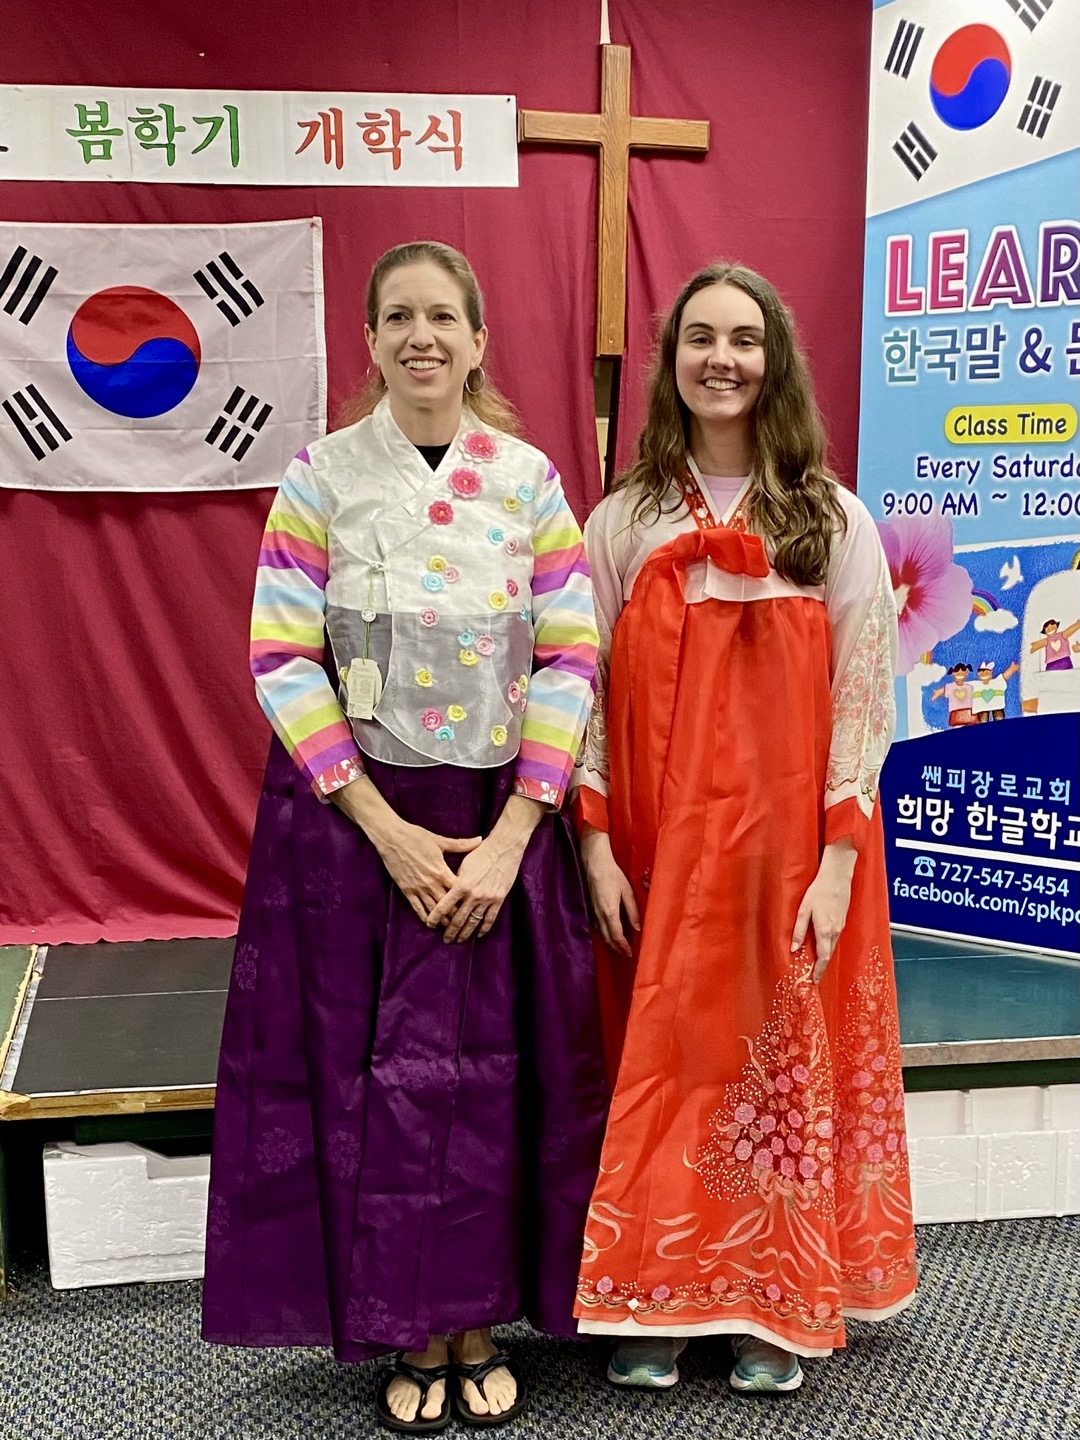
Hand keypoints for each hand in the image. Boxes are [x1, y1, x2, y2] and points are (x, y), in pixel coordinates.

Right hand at [331, 777, 479, 922]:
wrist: (392, 838)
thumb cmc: (416, 837)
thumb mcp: (440, 841)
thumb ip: (461, 844)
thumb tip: (480, 840)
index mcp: (441, 871)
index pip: (458, 890)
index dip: (466, 898)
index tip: (473, 904)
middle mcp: (431, 883)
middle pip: (447, 904)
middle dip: (456, 914)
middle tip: (464, 922)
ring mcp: (418, 888)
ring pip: (433, 909)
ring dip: (442, 919)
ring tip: (449, 928)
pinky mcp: (407, 890)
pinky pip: (417, 908)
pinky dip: (424, 917)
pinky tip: (430, 923)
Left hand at [426, 794, 544, 942]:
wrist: (504, 849)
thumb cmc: (481, 853)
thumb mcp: (463, 864)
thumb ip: (455, 880)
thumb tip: (447, 891)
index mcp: (461, 884)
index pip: (444, 906)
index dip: (436, 917)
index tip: (430, 924)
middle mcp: (473, 894)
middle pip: (458, 918)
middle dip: (450, 931)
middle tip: (445, 939)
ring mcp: (487, 898)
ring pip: (473, 922)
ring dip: (465, 933)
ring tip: (458, 940)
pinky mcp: (498, 899)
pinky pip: (490, 918)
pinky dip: (483, 928)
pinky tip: (478, 935)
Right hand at [580, 826, 639, 957]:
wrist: (593, 862)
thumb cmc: (612, 874)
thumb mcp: (627, 891)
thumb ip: (632, 911)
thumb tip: (637, 928)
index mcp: (610, 913)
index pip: (617, 937)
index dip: (623, 947)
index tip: (630, 954)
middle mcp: (599, 916)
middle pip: (608, 939)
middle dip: (617, 949)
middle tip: (626, 955)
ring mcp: (591, 913)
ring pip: (601, 934)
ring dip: (610, 943)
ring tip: (618, 947)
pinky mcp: (588, 908)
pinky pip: (596, 927)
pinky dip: (603, 934)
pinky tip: (608, 933)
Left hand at [791, 839, 856, 982]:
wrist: (837, 877)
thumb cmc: (819, 891)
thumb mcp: (803, 910)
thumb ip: (799, 930)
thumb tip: (793, 948)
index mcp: (824, 931)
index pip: (822, 957)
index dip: (818, 971)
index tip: (814, 981)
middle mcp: (835, 931)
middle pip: (828, 954)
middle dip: (822, 967)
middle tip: (815, 976)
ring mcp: (840, 926)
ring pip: (832, 946)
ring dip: (825, 957)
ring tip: (817, 964)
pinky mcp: (842, 920)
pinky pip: (835, 938)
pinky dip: (829, 946)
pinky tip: (823, 945)